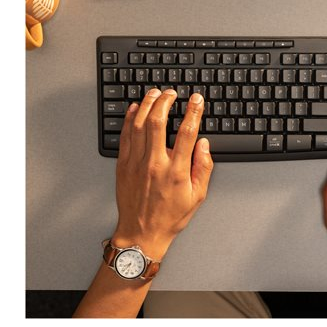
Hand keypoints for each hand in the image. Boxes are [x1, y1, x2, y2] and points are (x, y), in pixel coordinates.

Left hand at [112, 89, 212, 259]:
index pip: (187, 133)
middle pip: (159, 122)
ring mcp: (136, 163)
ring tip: (154, 93)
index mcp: (176, 171)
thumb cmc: (169, 217)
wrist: (141, 233)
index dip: (193, 112)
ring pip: (140, 125)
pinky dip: (130, 119)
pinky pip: (125, 136)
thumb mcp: (197, 196)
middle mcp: (155, 163)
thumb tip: (203, 144)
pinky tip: (135, 109)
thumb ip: (203, 167)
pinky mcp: (123, 165)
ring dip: (147, 105)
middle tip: (172, 92)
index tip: (197, 100)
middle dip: (166, 101)